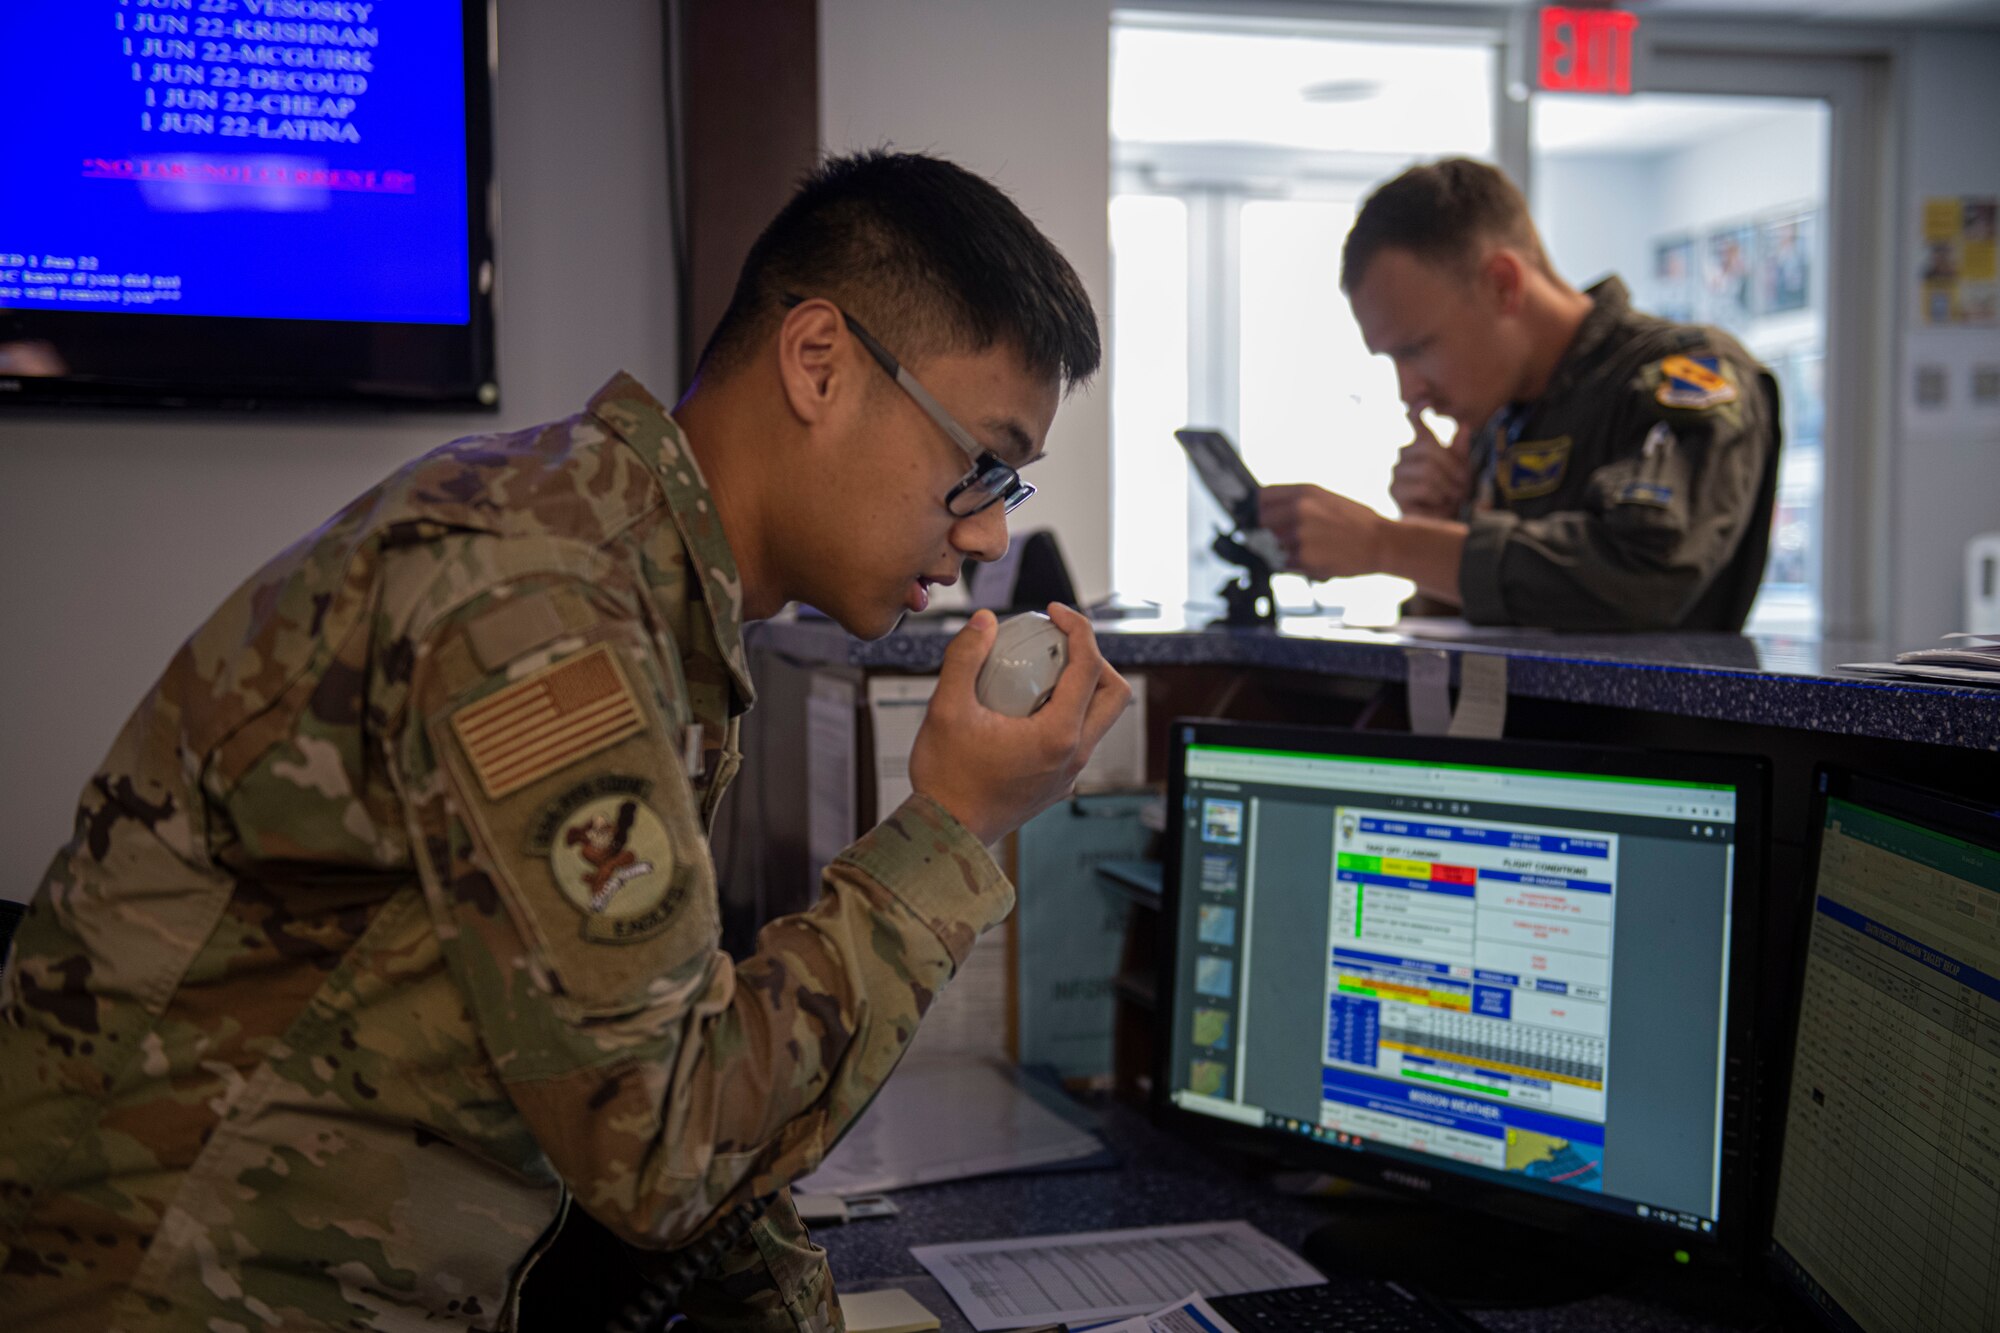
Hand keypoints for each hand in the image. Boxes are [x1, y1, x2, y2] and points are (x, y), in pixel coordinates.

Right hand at [909, 605, 1133, 844]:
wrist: (945, 834)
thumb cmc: (946, 780)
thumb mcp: (946, 709)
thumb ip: (965, 657)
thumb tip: (984, 622)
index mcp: (1058, 736)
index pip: (1090, 667)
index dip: (1078, 628)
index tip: (1056, 613)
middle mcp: (1074, 756)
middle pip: (1114, 695)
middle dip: (1096, 660)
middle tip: (1062, 645)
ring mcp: (1069, 774)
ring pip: (1100, 720)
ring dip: (1083, 689)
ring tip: (1045, 672)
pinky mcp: (1058, 785)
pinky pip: (1078, 740)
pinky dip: (1067, 714)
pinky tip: (1028, 708)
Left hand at [1258, 484, 1385, 581]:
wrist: (1380, 542)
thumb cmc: (1356, 521)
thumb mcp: (1326, 498)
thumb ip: (1296, 501)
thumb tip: (1265, 508)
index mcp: (1304, 491)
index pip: (1262, 497)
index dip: (1258, 507)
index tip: (1258, 514)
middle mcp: (1299, 510)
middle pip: (1263, 521)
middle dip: (1272, 529)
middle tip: (1291, 535)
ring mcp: (1299, 534)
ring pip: (1275, 544)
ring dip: (1287, 549)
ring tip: (1315, 546)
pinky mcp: (1303, 557)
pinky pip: (1286, 563)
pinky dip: (1297, 564)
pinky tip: (1318, 557)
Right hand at [1388, 410, 1469, 520]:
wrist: (1441, 530)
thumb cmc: (1449, 500)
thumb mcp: (1461, 472)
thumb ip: (1460, 451)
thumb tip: (1464, 426)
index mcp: (1417, 451)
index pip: (1414, 424)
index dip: (1417, 412)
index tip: (1424, 400)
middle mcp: (1402, 460)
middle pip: (1428, 448)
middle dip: (1452, 466)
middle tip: (1462, 485)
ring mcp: (1396, 477)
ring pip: (1427, 468)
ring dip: (1447, 484)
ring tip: (1451, 497)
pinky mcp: (1396, 495)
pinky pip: (1423, 486)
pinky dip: (1437, 496)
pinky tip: (1438, 504)